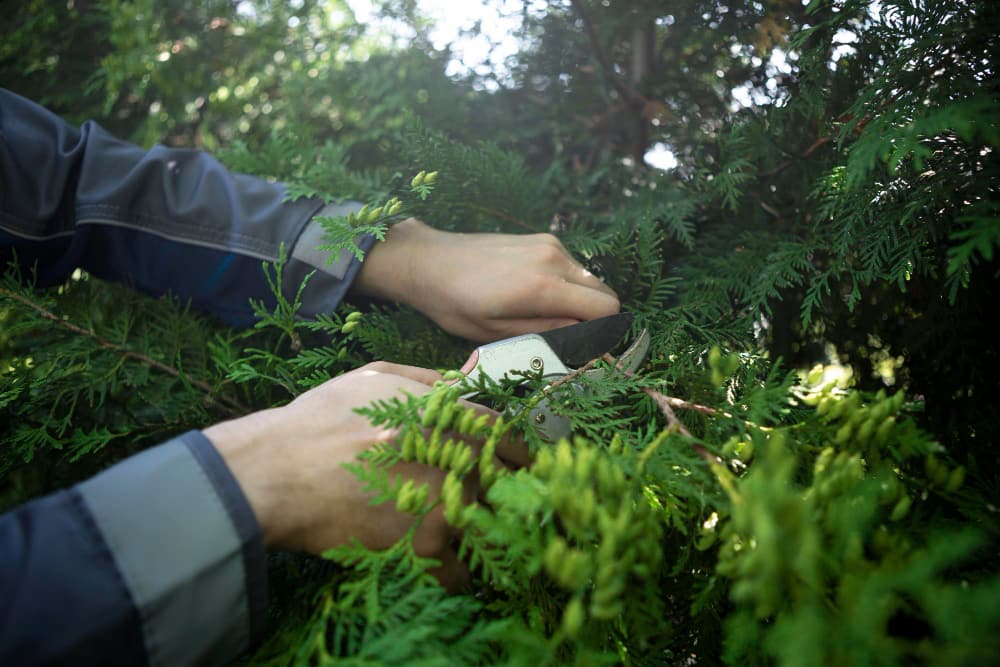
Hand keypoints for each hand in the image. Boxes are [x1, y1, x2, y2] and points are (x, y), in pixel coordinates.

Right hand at [204, 362, 525, 587]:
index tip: (514, 463)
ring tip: (462, 532)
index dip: (514, 451)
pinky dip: (456, 573)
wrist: (277, 471)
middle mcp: (459, 460)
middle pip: (506, 483)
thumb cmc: (322, 418)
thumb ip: (430, 379)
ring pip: (489, 528)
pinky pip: (461, 572)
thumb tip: (471, 374)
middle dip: (502, 492)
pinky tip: (443, 564)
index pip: (508, 436)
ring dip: (481, 532)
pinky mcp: (423, 549)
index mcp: (451, 418)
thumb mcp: (375, 378)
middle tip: (486, 500)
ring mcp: (445, 505)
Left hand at [352, 218, 619, 340]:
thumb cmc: (454, 304)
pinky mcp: (542, 238)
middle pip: (605, 292)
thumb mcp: (496, 332)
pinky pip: (572, 266)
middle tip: (566, 335)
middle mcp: (554, 259)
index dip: (603, 332)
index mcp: (543, 287)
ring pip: (589, 279)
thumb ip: (546, 334)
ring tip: (544, 314)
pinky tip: (534, 293)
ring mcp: (549, 244)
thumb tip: (585, 338)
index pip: (606, 308)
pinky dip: (566, 283)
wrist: (428, 261)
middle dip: (594, 317)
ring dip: (579, 300)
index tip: (586, 347)